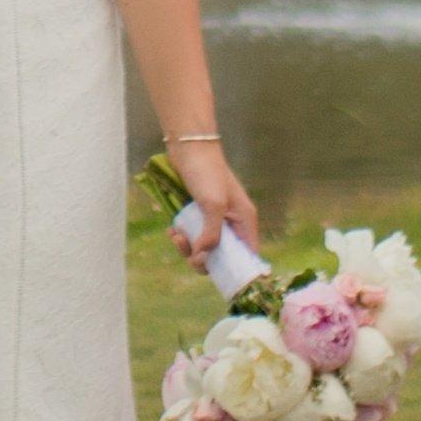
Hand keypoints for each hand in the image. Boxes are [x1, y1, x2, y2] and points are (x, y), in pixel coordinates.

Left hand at [160, 140, 264, 258]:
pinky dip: (181, 237)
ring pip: (203, 248)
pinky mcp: (198, 215)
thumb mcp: (212, 204)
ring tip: (176, 236)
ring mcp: (214, 219)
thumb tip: (203, 257)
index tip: (216, 273)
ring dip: (188, 247)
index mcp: (244, 221)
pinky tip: (172, 229)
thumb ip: (211, 233)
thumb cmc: (206, 171)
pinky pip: (192, 235)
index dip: (236, 269)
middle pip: (222, 256)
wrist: (188, 147)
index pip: (248, 255)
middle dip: (203, 258)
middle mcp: (232, 223)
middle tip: (189, 253)